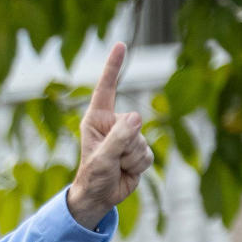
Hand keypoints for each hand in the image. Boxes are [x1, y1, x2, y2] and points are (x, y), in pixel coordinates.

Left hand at [66, 43, 152, 228]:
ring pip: (142, 140)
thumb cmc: (92, 175)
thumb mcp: (102, 158)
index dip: (114, 66)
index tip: (121, 45)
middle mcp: (114, 124)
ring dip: (131, 157)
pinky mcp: (139, 150)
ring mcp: (128, 137)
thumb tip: (137, 116)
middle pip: (133, 123)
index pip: (107, 88)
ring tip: (117, 166)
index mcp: (97, 119)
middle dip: (125, 144)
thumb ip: (119, 138)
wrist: (99, 197)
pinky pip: (149, 154)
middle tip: (112, 159)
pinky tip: (126, 171)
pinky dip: (138, 165)